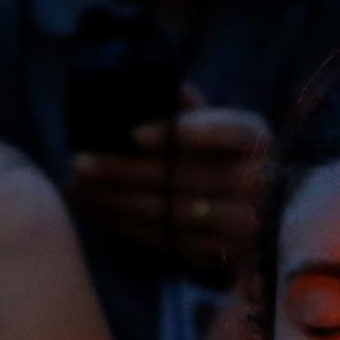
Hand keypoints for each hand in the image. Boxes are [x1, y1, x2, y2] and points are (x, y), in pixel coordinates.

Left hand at [69, 87, 269, 285]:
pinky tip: (99, 210)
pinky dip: (128, 226)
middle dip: (128, 171)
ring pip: (173, 212)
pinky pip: (169, 240)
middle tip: (81, 164)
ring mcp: (246, 222)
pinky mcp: (224, 253)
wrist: (253, 210)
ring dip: (119, 201)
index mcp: (256, 137)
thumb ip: (183, 105)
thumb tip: (140, 86)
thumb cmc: (219, 155)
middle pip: (188, 177)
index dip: (180, 133)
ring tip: (79, 189)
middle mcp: (260, 180)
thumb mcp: (211, 122)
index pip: (224, 130)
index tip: (133, 135)